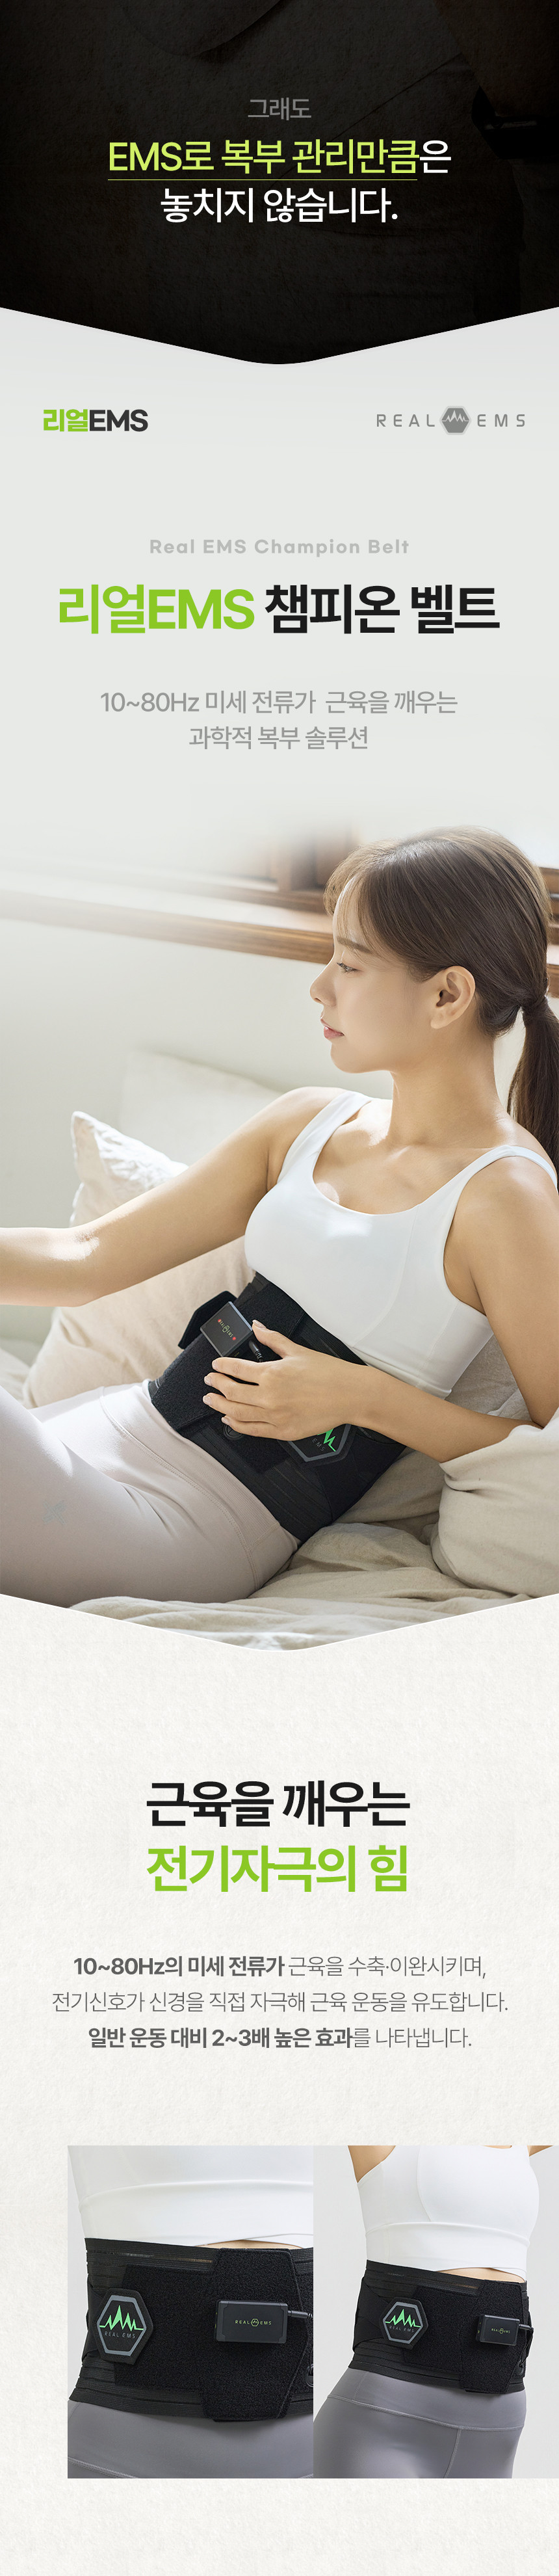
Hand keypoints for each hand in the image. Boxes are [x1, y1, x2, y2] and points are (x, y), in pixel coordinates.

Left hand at [202, 1318, 357, 1441]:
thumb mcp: (297, 1351)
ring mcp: (275, 1416)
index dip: (221, 1367)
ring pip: (237, 1413)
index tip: (215, 1366)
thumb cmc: (328, 1373)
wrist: (350, 1395)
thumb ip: (272, 1339)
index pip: (236, 1370)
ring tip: (211, 1400)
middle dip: (216, 1385)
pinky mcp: (283, 1432)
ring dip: (220, 1405)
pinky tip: (229, 1419)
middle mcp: (270, 1397)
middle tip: (210, 1381)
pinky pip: (252, 1430)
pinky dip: (236, 1425)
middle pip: (232, 1392)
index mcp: (272, 1374)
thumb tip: (256, 1327)